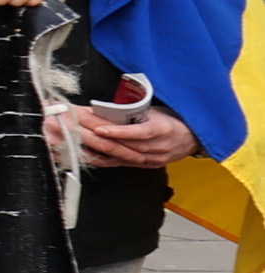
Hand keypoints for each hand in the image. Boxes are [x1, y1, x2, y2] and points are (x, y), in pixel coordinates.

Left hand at [64, 96, 199, 168]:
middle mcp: (157, 147)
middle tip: (77, 127)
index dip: (118, 131)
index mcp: (163, 130)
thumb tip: (104, 107)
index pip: (139, 133)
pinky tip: (87, 153)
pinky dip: (104, 158)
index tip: (98, 127)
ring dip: (96, 146)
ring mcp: (152, 159)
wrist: (195, 138)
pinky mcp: (147, 165)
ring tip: (76, 138)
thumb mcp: (158, 110)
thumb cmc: (175, 120)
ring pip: (120, 155)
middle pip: (123, 144)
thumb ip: (136, 111)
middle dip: (98, 136)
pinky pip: (122, 163)